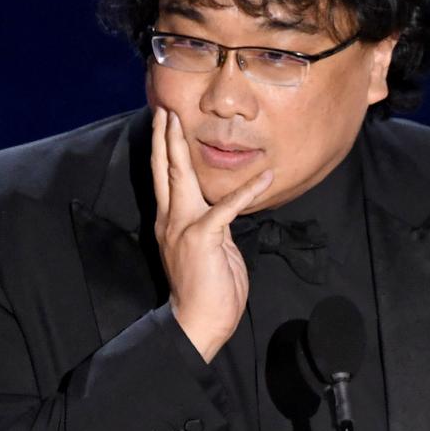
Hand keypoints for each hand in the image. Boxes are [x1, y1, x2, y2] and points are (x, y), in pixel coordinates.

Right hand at [150, 107, 272, 362]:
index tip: (164, 124)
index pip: (163, 179)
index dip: (164, 150)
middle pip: (163, 169)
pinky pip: (227, 207)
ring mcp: (184, 227)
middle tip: (162, 108)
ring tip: (179, 121)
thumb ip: (212, 225)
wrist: (198, 322)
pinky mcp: (203, 237)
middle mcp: (171, 220)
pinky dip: (249, 191)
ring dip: (179, 146)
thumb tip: (222, 211)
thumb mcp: (210, 249)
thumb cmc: (208, 290)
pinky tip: (266, 177)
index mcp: (171, 222)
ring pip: (178, 177)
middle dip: (164, 136)